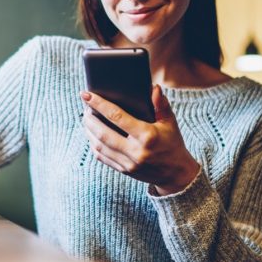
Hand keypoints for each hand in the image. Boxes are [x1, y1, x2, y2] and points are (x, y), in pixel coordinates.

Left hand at [81, 85, 199, 194]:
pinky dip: (93, 144)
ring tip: (86, 118)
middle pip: (102, 133)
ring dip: (88, 131)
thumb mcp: (170, 122)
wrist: (176, 173)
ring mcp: (128, 163)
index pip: (117, 117)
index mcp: (147, 136)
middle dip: (89, 118)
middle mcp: (136, 151)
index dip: (99, 104)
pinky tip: (91, 134)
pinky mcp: (123, 171)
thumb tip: (154, 88)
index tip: (86, 95)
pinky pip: (101, 157)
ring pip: (99, 146)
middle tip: (85, 107)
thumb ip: (161, 104)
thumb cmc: (172, 142)